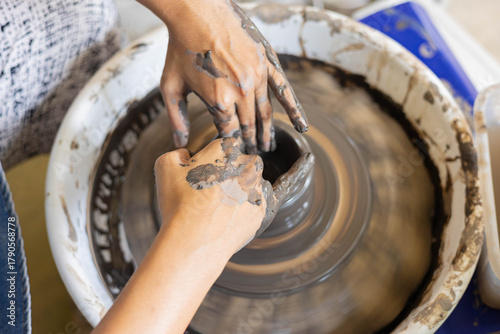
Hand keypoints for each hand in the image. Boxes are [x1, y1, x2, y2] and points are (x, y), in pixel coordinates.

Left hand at [139, 0, 307, 153]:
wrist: (196, 12)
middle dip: (249, 143)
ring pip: (266, 113)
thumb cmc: (181, 48)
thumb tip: (179, 143)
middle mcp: (241, 92)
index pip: (229, 134)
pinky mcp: (266, 64)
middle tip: (252, 155)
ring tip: (267, 146)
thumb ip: (176, 118)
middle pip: (248, 126)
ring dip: (267, 132)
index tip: (233, 157)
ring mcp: (257, 77)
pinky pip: (284, 90)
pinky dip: (294, 110)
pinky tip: (302, 126)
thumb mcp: (172, 86)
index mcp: (219, 101)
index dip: (231, 147)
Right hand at [154, 137, 314, 251]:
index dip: (207, 167)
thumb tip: (188, 155)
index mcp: (225, 148)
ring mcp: (258, 186)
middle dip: (227, 176)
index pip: (221, 150)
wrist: (193, 241)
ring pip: (252, 181)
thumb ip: (179, 151)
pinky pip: (285, 186)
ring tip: (219, 211)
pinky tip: (309, 158)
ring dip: (241, 189)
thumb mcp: (165, 166)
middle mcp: (246, 163)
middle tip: (208, 198)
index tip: (199, 183)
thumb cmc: (177, 203)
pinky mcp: (266, 207)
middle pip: (240, 164)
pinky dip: (299, 170)